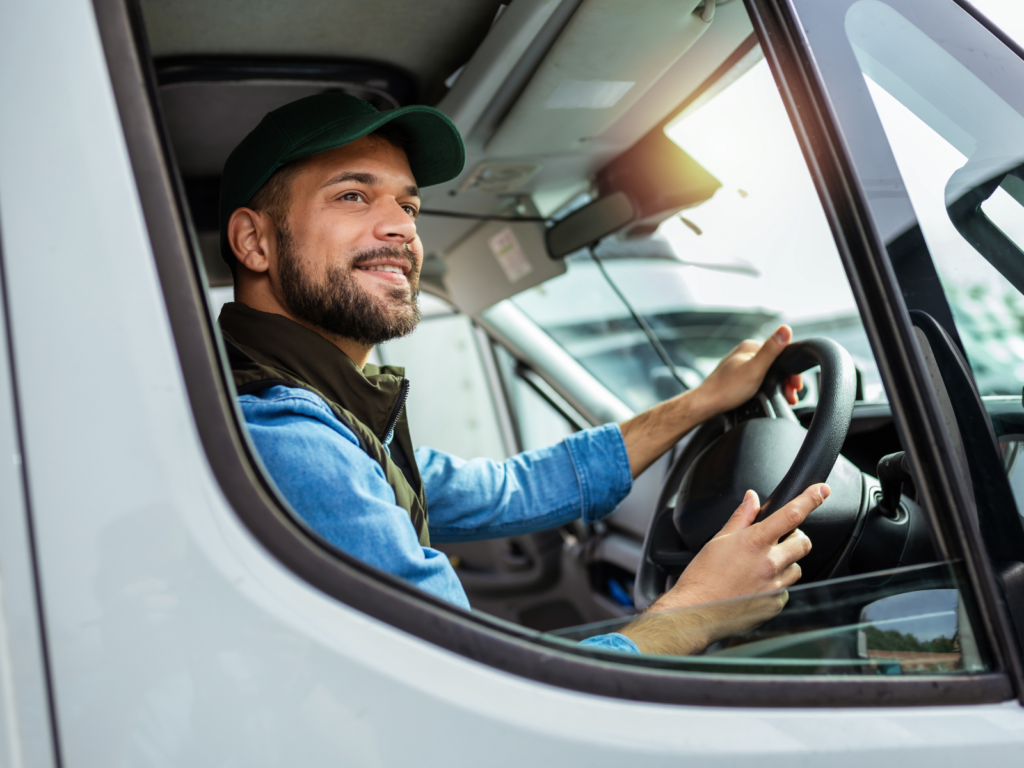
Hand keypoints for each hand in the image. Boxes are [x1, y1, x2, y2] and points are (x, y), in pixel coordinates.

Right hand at [620, 483, 828, 654]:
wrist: (697, 611)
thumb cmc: (703, 576)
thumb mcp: (719, 540)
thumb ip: (742, 517)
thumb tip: (752, 499)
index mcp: (755, 542)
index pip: (791, 515)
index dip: (810, 499)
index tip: (822, 491)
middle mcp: (770, 563)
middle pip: (803, 542)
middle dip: (794, 538)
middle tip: (777, 541)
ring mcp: (775, 585)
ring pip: (796, 567)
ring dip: (785, 563)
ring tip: (760, 568)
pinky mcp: (776, 603)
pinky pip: (786, 589)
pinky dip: (776, 585)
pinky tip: (756, 586)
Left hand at [690, 325, 802, 419]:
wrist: (706, 404)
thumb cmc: (727, 389)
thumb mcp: (755, 369)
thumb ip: (771, 350)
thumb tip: (785, 329)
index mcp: (750, 347)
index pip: (781, 352)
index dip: (791, 370)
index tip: (795, 386)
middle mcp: (745, 353)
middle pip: (775, 363)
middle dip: (786, 380)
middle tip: (790, 396)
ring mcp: (741, 364)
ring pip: (768, 372)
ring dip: (778, 385)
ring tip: (783, 398)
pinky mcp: (738, 376)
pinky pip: (759, 379)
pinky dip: (767, 387)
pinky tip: (768, 396)